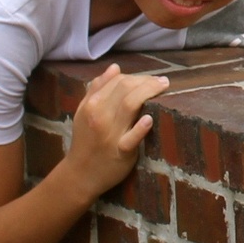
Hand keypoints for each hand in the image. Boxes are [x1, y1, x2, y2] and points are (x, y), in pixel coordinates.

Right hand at [61, 63, 170, 198]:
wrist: (79, 174)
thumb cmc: (85, 141)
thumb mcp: (84, 112)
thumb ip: (97, 89)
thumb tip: (115, 67)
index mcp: (92, 104)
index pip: (117, 81)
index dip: (137, 77)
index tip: (151, 79)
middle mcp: (99, 116)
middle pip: (125, 89)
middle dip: (147, 81)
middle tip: (163, 82)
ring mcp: (110, 134)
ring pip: (130, 106)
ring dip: (149, 93)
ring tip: (164, 88)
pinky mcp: (120, 152)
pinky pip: (131, 138)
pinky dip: (141, 128)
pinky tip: (150, 119)